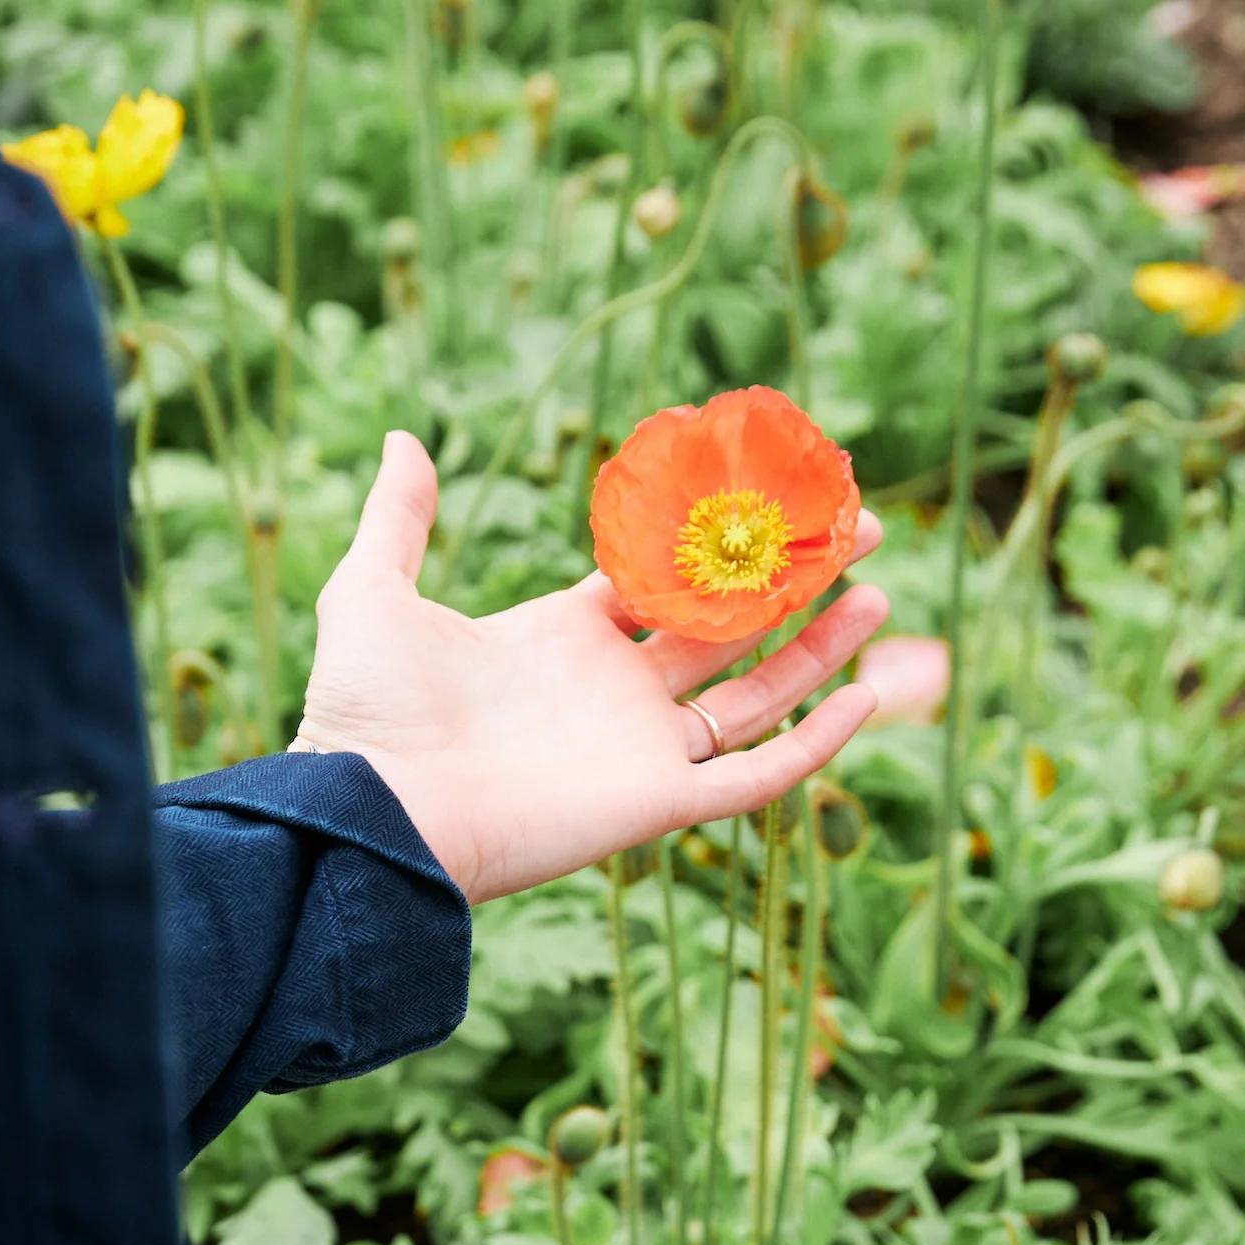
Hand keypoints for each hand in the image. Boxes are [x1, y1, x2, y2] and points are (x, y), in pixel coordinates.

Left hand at [295, 432, 888, 902]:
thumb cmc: (365, 711)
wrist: (375, 808)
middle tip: (862, 527)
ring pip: (759, 694)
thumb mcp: (373, 590)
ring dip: (821, 646)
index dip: (723, 540)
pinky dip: (815, 740)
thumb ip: (400, 516)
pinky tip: (863, 694)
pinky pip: (759, 773)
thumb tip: (402, 435)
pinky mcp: (659, 801)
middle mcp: (613, 694)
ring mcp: (640, 749)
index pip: (664, 581)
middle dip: (796, 579)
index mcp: (561, 640)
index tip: (778, 498)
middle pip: (730, 628)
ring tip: (879, 591)